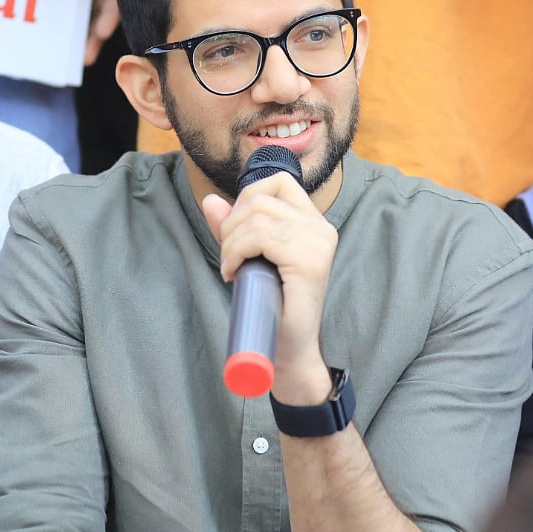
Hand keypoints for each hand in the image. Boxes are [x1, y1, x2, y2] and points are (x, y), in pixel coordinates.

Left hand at [201, 171, 337, 396]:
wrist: (289, 349)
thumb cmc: (273, 307)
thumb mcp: (251, 258)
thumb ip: (235, 228)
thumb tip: (211, 200)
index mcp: (314, 224)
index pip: (280, 182)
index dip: (248, 196)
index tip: (238, 229)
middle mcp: (321, 228)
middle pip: (260, 197)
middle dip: (231, 224)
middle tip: (230, 256)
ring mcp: (317, 242)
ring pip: (256, 216)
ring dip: (231, 242)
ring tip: (233, 267)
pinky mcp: (308, 259)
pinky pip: (258, 237)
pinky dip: (235, 253)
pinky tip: (234, 273)